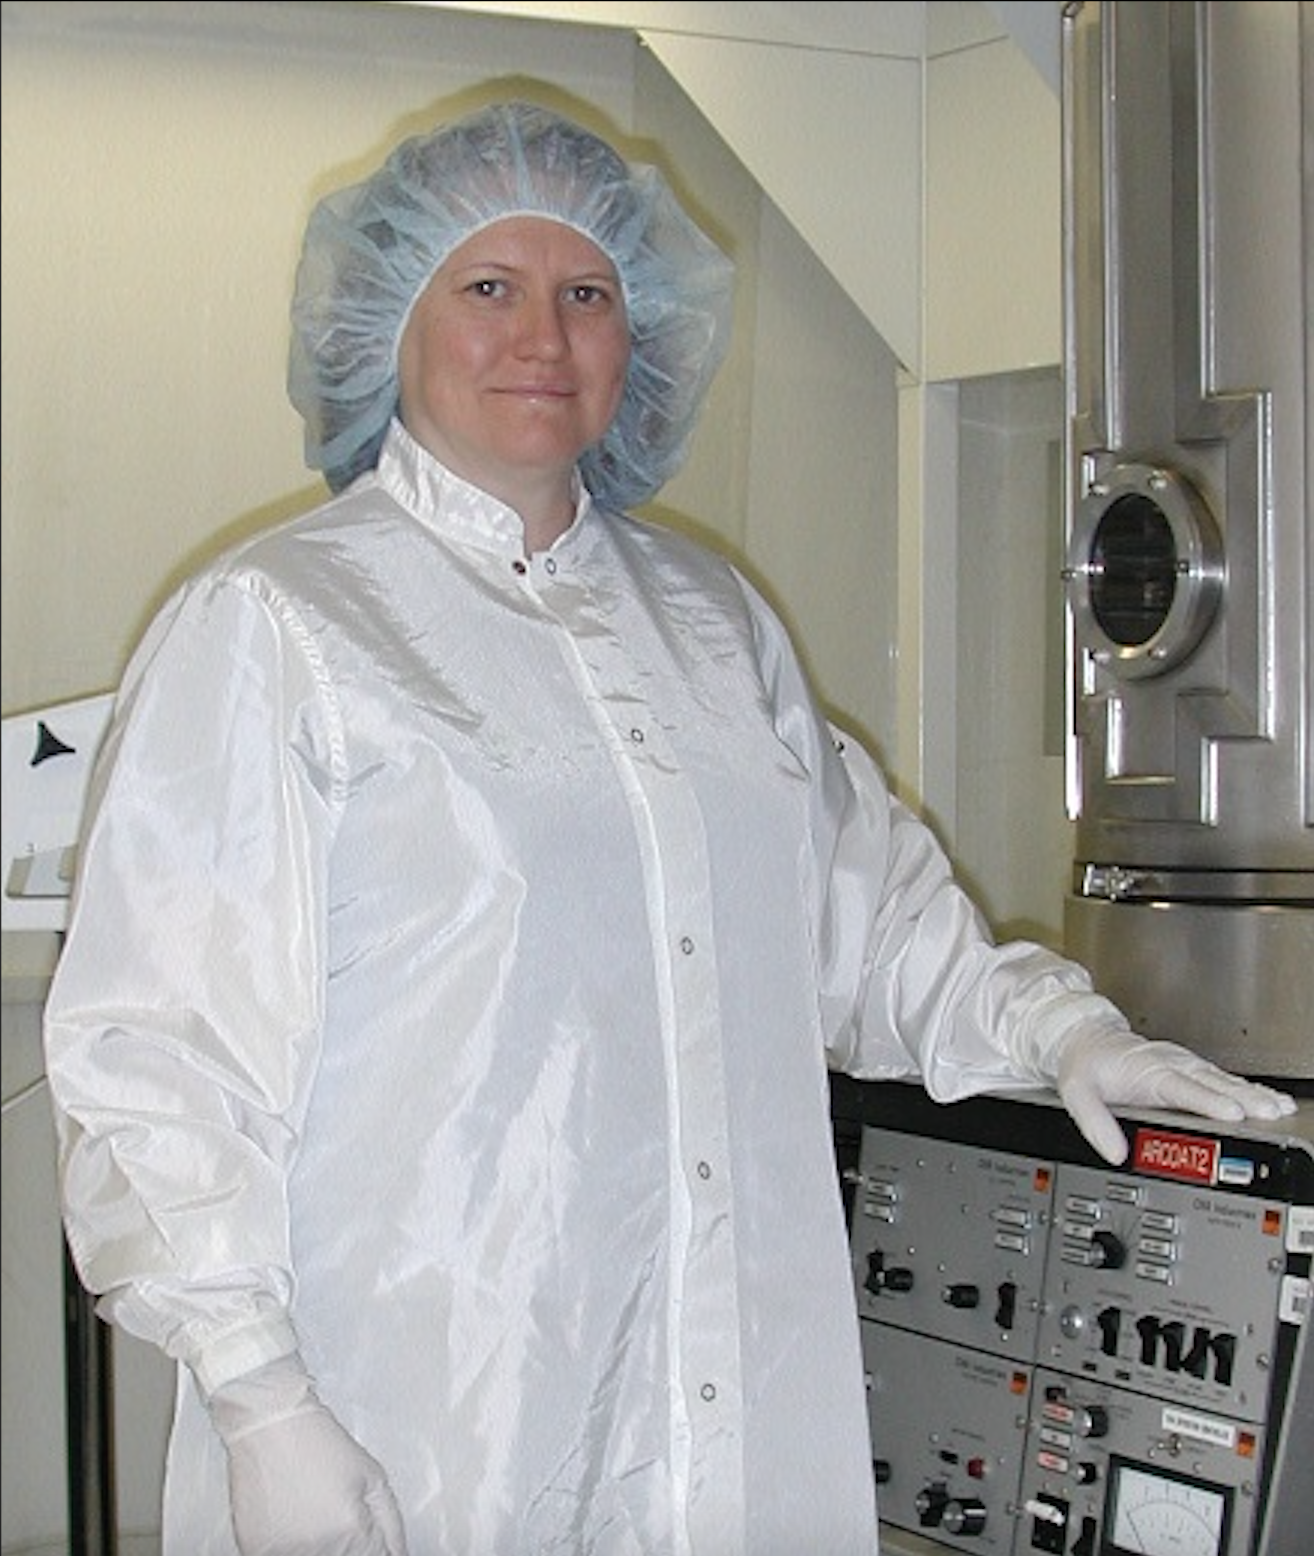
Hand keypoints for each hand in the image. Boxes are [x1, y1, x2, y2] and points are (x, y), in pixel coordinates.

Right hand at [208, 1353, 407, 1555]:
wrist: (269, 1423)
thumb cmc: (317, 1441)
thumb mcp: (373, 1475)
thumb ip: (391, 1523)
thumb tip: (398, 1553)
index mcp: (351, 1530)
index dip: (378, 1549)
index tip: (374, 1540)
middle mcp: (318, 1547)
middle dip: (352, 1544)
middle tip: (338, 1512)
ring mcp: (284, 1552)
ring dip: (323, 1545)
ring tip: (314, 1509)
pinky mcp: (256, 1550)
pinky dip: (293, 1545)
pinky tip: (293, 1518)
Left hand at [1055, 1027, 1296, 1164]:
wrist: (1087, 1037)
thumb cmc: (1086, 1064)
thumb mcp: (1077, 1092)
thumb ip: (1094, 1122)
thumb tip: (1113, 1152)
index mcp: (1147, 1071)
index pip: (1180, 1088)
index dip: (1206, 1100)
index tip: (1230, 1112)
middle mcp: (1170, 1065)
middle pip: (1212, 1082)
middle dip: (1243, 1098)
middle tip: (1271, 1112)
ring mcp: (1183, 1065)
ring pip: (1223, 1079)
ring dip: (1252, 1094)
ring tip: (1278, 1108)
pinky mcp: (1191, 1068)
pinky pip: (1224, 1078)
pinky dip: (1248, 1089)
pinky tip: (1269, 1101)